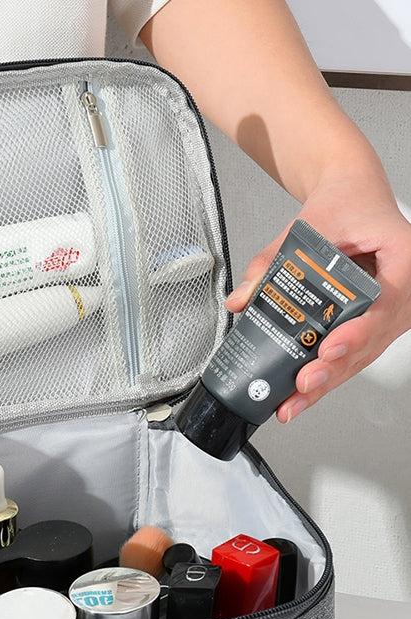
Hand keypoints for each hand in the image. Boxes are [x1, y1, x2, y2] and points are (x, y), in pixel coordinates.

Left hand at [225, 170, 410, 422]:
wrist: (354, 196)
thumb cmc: (346, 204)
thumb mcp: (308, 227)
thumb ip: (272, 261)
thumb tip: (243, 297)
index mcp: (404, 259)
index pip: (385, 305)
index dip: (357, 332)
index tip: (329, 347)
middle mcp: (404, 291)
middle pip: (371, 341)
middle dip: (333, 369)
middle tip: (302, 384)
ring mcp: (392, 312)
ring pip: (361, 355)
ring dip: (327, 381)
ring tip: (293, 402)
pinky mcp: (374, 324)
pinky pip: (354, 353)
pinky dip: (328, 373)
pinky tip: (301, 395)